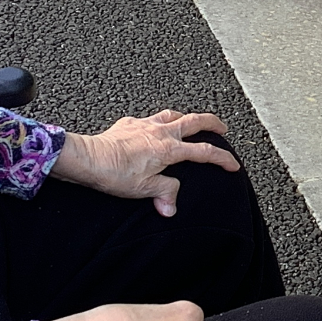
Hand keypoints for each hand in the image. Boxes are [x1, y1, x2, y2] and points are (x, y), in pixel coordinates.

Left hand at [52, 112, 238, 214]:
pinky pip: (149, 118)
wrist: (88, 159)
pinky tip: (152, 130)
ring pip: (173, 114)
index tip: (233, 164)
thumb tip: (171, 206)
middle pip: (195, 121)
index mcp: (170, 149)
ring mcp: (145, 124)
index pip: (205, 152)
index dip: (223, 159)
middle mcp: (161, 132)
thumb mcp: (145, 189)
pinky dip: (157, 123)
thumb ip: (165, 194)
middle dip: (213, 123)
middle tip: (222, 128)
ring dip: (186, 117)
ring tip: (190, 123)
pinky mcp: (129, 123)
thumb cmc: (114, 173)